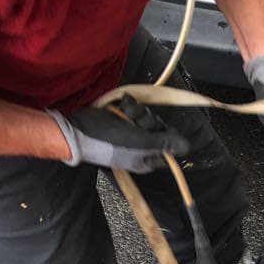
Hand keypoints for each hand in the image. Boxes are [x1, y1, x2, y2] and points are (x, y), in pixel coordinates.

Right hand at [47, 95, 189, 172]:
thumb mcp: (140, 142)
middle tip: (136, 121)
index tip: (158, 131)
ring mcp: (130, 133)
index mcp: (146, 160)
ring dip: (137, 110)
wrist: (76, 130)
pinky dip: (128, 105)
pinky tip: (121, 104)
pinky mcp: (121, 120)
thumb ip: (165, 143)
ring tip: (125, 111)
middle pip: (158, 129)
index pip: (168, 148)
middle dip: (148, 120)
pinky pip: (133, 109)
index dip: (166, 136)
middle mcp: (141, 148)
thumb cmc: (108, 141)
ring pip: (146, 117)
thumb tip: (187, 147)